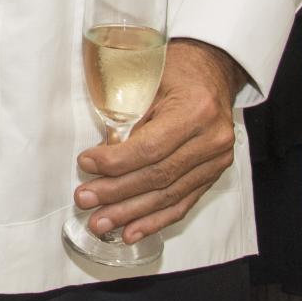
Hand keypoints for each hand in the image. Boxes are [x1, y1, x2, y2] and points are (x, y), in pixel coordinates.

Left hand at [75, 38, 245, 243]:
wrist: (211, 70)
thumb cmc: (174, 68)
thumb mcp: (149, 79)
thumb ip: (129, 113)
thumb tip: (100, 151)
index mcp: (195, 111)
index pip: (151, 148)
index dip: (116, 161)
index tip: (86, 164)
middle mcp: (212, 140)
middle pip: (159, 176)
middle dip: (117, 193)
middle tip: (85, 200)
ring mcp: (217, 161)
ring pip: (170, 195)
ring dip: (132, 213)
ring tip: (101, 223)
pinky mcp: (214, 174)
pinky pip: (183, 202)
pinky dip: (156, 220)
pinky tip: (131, 231)